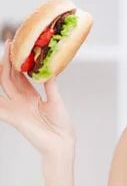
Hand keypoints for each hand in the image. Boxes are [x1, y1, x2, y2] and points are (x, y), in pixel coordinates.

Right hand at [0, 39, 75, 156]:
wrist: (61, 142)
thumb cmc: (61, 124)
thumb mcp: (55, 100)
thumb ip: (50, 85)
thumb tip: (48, 70)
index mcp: (30, 95)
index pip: (19, 74)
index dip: (17, 60)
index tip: (16, 46)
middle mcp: (20, 99)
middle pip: (9, 76)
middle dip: (8, 60)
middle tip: (9, 43)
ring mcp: (15, 107)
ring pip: (3, 85)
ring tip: (0, 58)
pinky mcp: (13, 117)